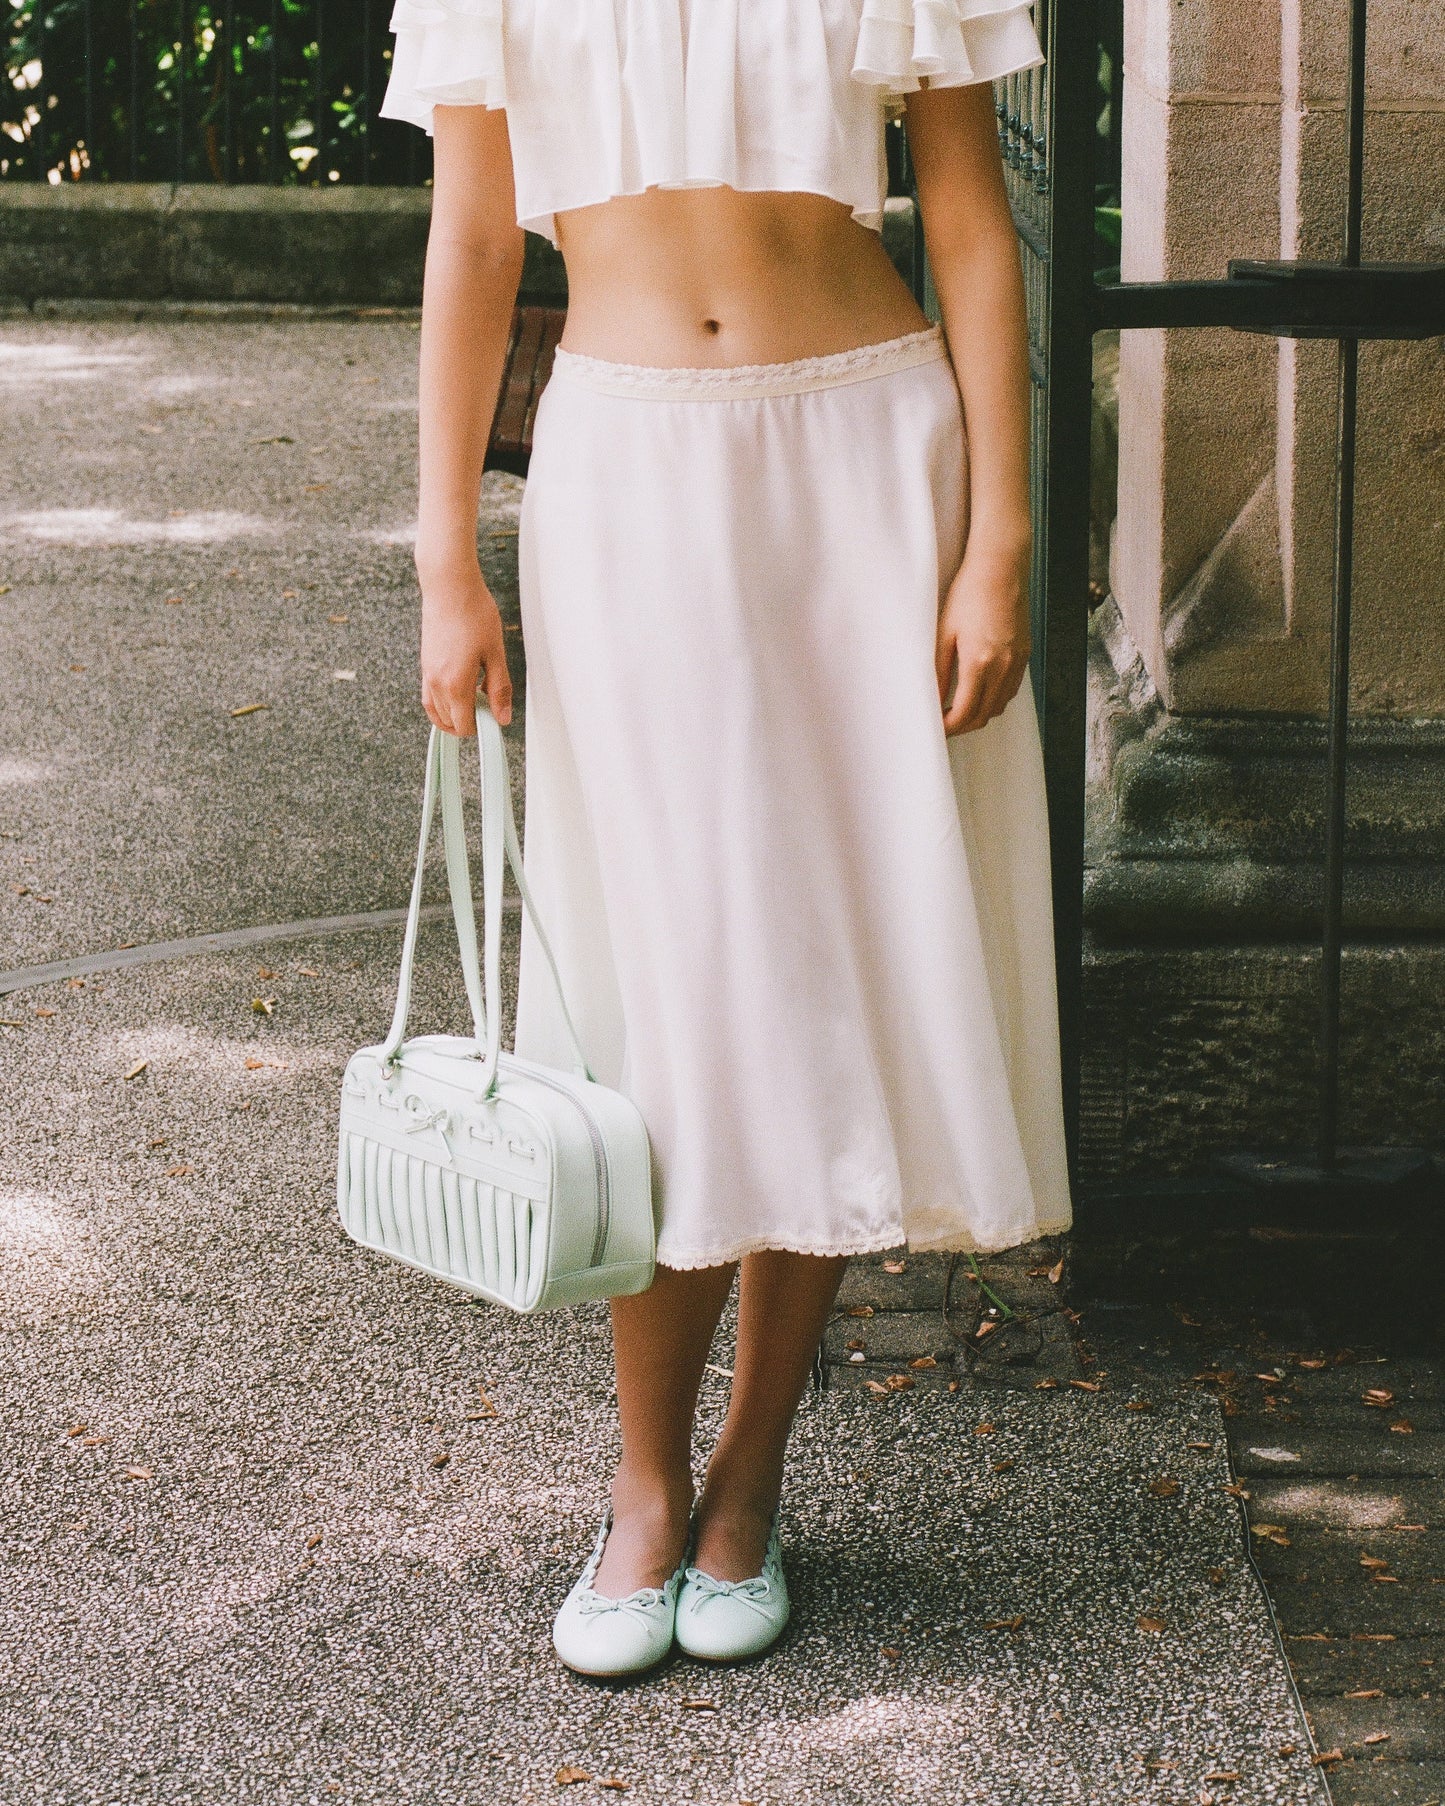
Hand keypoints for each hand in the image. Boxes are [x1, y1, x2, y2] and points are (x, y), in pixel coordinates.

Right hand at [417, 554, 512, 736]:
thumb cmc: (474, 614)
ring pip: (436, 712)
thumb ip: (499, 689)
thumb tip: (502, 718)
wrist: (449, 587)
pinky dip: (443, 703)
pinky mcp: (425, 663)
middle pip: (448, 722)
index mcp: (455, 684)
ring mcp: (427, 674)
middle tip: (489, 705)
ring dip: (454, 715)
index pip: (463, 725)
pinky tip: (461, 690)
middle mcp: (436, 683)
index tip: (496, 717)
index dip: (481, 727)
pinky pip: (429, 696)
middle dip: (469, 722)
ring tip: (476, 700)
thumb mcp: (495, 654)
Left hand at [935, 538, 1031, 735]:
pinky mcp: (1025, 655)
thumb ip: (937, 671)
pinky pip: (1010, 691)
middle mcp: (1003, 667)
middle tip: (943, 724)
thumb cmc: (969, 594)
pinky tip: (979, 693)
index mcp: (979, 662)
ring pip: (999, 707)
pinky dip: (994, 700)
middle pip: (983, 716)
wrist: (1001, 568)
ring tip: (958, 711)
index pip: (965, 713)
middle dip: (962, 726)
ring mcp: (1017, 662)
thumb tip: (931, 699)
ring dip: (979, 715)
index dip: (948, 728)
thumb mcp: (944, 632)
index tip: (935, 728)